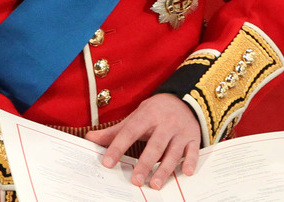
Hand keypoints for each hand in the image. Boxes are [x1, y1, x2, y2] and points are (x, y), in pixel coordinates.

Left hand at [85, 94, 200, 188]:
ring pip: (173, 152)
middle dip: (145, 164)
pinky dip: (190, 162)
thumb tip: (90, 138)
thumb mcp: (136, 117)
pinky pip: (193, 151)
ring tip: (154, 184)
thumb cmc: (155, 112)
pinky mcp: (193, 137)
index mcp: (148, 115)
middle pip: (154, 145)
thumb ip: (114, 131)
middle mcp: (166, 123)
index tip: (108, 162)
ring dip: (165, 169)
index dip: (118, 147)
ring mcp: (181, 131)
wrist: (184, 99)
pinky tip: (186, 173)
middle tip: (136, 181)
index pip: (130, 132)